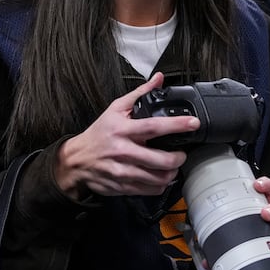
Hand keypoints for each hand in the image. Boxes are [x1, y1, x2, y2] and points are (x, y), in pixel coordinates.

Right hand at [54, 72, 195, 199]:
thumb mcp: (116, 109)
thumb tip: (158, 79)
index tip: (193, 123)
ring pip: (157, 178)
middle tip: (182, 154)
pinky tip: (160, 177)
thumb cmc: (99, 133)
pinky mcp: (122, 186)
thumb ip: (140, 94)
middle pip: (161, 159)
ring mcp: (123, 171)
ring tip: (173, 166)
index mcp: (123, 130)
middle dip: (178, 158)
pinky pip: (149, 190)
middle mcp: (123, 151)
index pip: (154, 126)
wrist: (76, 160)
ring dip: (171, 173)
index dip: (177, 125)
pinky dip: (160, 185)